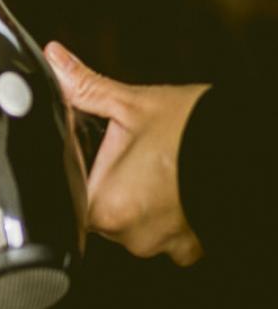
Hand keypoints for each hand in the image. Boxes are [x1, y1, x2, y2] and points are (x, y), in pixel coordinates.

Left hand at [43, 41, 208, 265]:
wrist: (254, 150)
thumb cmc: (197, 131)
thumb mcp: (133, 105)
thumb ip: (86, 88)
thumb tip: (55, 60)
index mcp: (105, 205)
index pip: (68, 195)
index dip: (78, 172)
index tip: (94, 156)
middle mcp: (130, 235)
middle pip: (99, 211)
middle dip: (109, 183)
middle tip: (132, 157)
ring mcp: (162, 244)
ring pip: (132, 223)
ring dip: (139, 200)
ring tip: (157, 169)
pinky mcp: (189, 248)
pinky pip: (166, 236)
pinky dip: (167, 215)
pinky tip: (174, 190)